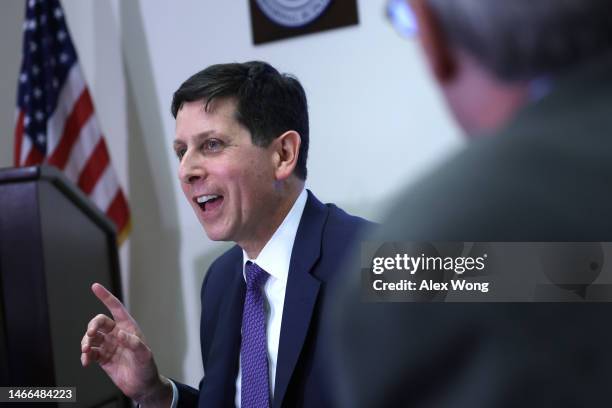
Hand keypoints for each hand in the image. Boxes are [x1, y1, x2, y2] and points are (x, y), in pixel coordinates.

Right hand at [80, 283, 171, 405]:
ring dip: (85, 342)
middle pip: (99, 322)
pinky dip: (85, 356)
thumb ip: (133, 343)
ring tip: (85, 352)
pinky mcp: (103, 358)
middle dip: (92, 326)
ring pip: (91, 337)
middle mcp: (117, 334)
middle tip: (90, 335)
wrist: (142, 386)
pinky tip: (85, 362)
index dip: (106, 297)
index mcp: (129, 328)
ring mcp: (109, 345)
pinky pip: (89, 353)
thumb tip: (118, 334)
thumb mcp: (144, 355)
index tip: (95, 286)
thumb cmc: (147, 368)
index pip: (116, 308)